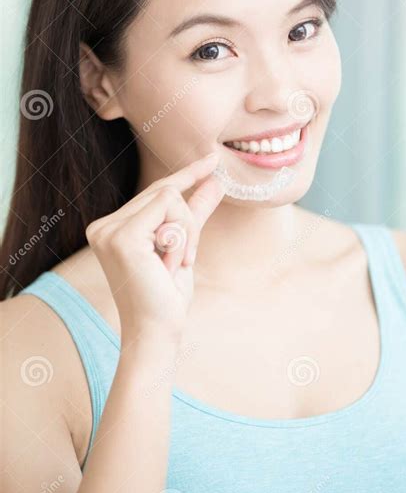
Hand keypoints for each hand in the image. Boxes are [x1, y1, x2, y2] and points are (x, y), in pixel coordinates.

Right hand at [85, 153, 224, 340]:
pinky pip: (169, 208)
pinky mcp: (122, 236)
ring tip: (174, 265)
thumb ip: (195, 213)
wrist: (157, 332)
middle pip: (165, 191)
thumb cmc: (166, 296)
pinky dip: (182, 237)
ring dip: (187, 232)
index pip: (155, 192)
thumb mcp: (184, 247)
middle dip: (188, 223)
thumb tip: (215, 181)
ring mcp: (108, 230)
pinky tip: (169, 264)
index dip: (187, 174)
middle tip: (185, 259)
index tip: (212, 160)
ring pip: (170, 196)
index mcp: (111, 228)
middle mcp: (103, 226)